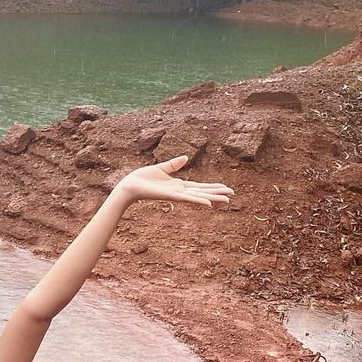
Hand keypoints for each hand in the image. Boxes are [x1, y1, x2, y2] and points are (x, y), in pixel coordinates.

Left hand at [115, 154, 232, 208]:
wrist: (129, 185)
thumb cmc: (142, 178)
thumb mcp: (162, 168)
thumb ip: (174, 164)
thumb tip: (186, 157)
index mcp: (178, 185)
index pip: (200, 187)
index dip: (213, 187)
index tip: (226, 188)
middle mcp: (179, 191)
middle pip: (202, 193)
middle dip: (217, 194)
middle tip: (232, 196)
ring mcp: (175, 195)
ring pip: (197, 197)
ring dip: (212, 199)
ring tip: (226, 201)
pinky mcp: (169, 196)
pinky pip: (186, 199)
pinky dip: (197, 201)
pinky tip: (208, 204)